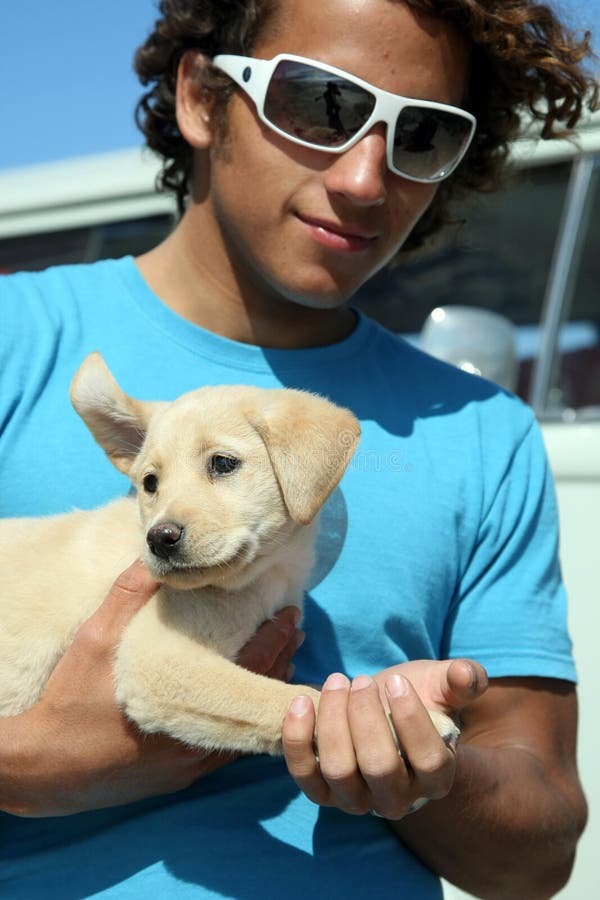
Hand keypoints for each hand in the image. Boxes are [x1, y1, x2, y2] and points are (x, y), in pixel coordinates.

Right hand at [1, 560, 303, 816]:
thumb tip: (155, 560)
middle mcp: (194, 744)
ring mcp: (187, 766)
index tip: (292, 616)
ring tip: (282, 658)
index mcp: (183, 706)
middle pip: (254, 700)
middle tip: (296, 631)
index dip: (275, 640)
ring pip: (244, 728)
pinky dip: (242, 720)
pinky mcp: (177, 779)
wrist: (41, 769)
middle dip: (278, 660)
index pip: (248, 669)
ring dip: (263, 690)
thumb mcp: (94, 642)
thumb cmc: (69, 703)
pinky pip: (225, 749)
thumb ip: (126, 599)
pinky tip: (244, 701)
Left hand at [282, 658, 487, 819]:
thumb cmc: (416, 699)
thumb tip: (466, 674)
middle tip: (360, 680)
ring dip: (333, 721)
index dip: (412, 719)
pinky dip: (298, 738)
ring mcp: (357, 799)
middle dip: (366, 717)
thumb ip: (461, 679)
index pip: (429, 760)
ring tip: (337, 682)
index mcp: (436, 776)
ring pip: (340, 771)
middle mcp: (398, 798)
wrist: (382, 715)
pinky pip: (304, 775)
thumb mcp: (441, 686)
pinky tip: (302, 701)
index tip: (396, 680)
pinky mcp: (323, 791)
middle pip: (380, 767)